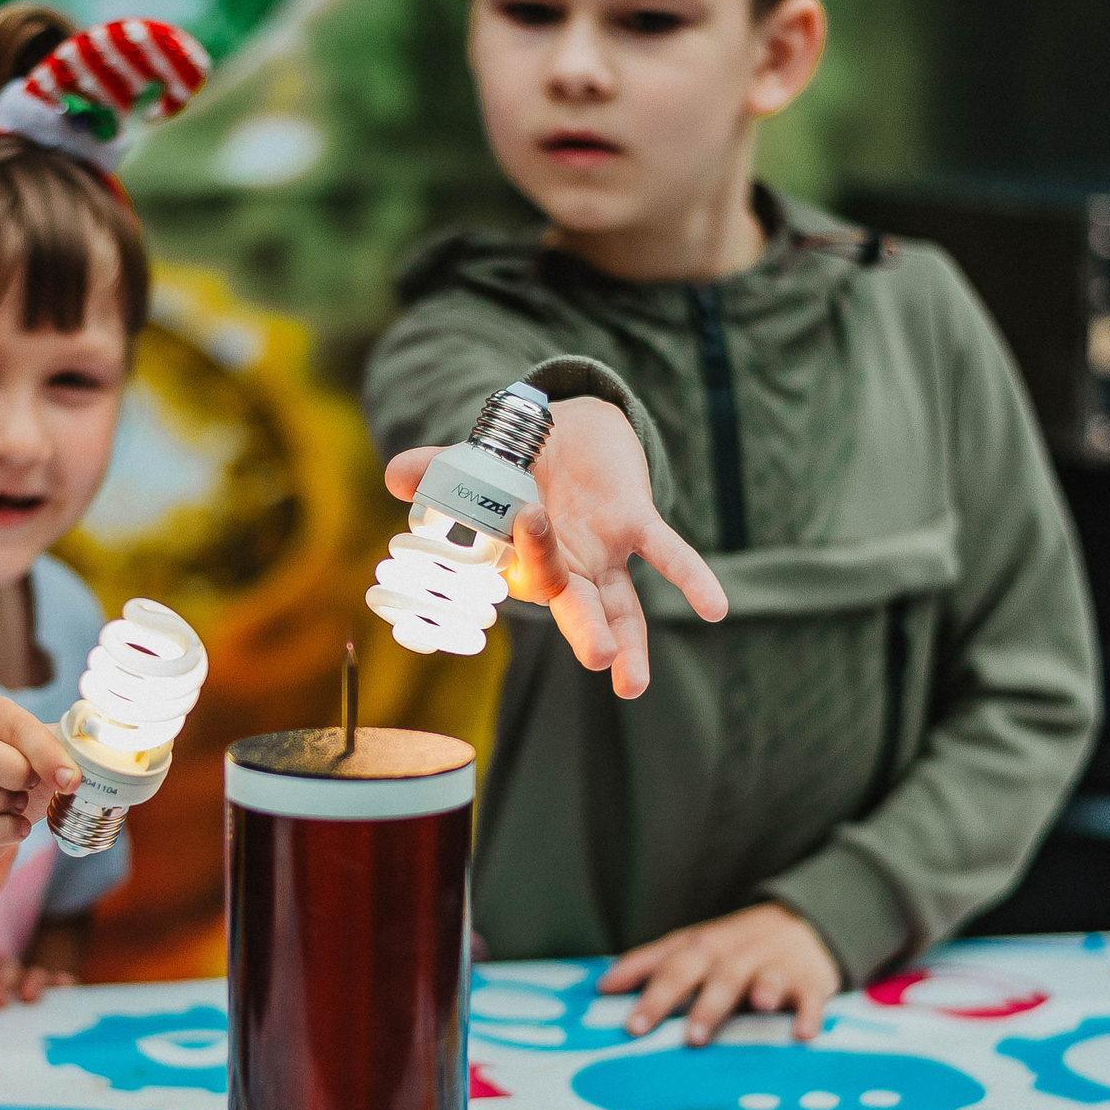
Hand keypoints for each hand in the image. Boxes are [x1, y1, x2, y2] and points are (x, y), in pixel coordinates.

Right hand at [0, 696, 80, 836]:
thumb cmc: (20, 775)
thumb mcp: (43, 754)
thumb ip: (65, 751)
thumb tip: (87, 768)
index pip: (14, 725)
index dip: (46, 754)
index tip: (72, 780)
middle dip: (13, 775)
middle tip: (31, 786)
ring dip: (0, 803)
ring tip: (18, 805)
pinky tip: (16, 827)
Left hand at [0, 955, 77, 1008]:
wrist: (19, 1026)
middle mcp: (2, 977)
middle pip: (0, 968)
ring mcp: (29, 982)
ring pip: (31, 973)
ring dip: (30, 980)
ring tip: (29, 997)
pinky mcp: (54, 990)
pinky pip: (59, 982)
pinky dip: (62, 983)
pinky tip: (67, 986)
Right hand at [385, 397, 725, 697]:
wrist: (562, 428)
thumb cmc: (512, 461)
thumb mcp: (473, 464)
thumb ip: (437, 470)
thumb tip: (394, 474)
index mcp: (522, 561)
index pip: (524, 571)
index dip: (527, 551)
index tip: (524, 516)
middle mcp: (565, 567)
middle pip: (575, 606)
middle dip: (586, 632)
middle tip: (600, 660)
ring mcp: (601, 553)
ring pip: (618, 603)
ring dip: (627, 638)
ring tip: (628, 681)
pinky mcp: (634, 523)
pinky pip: (667, 553)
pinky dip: (690, 577)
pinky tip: (714, 608)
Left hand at [600, 902, 840, 1043]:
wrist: (801, 923)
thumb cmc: (731, 947)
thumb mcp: (689, 946)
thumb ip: (647, 965)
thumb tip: (602, 986)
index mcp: (702, 948)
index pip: (672, 969)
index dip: (652, 996)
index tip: (632, 1026)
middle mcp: (735, 955)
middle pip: (718, 976)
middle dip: (704, 1003)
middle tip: (690, 1038)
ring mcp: (774, 967)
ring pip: (765, 980)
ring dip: (761, 993)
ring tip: (759, 1007)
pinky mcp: (809, 982)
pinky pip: (811, 998)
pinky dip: (809, 1013)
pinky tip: (804, 1033)